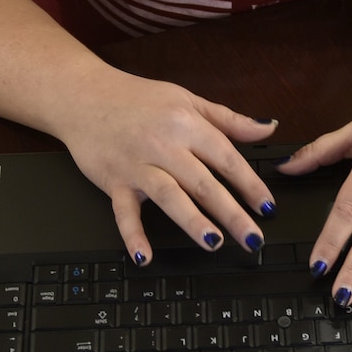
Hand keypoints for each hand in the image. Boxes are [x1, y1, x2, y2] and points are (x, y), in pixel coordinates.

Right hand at [54, 71, 278, 264]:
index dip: (249, 184)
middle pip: (203, 183)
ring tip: (213, 243)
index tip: (267, 207)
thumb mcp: (187, 100)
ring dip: (192, 221)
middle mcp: (163, 145)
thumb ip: (228, 119)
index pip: (226, 158)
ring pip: (169, 197)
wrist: (85, 96)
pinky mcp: (113, 182)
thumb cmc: (137, 98)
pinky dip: (132, 234)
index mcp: (186, 124)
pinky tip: (144, 256)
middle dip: (231, 212)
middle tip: (253, 237)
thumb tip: (267, 128)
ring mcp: (137, 166)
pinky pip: (123, 212)